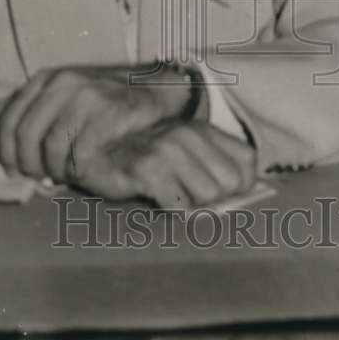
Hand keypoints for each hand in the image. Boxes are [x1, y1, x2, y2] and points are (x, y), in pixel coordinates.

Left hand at [0, 63, 193, 181]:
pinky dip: (75, 170)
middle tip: (37, 179)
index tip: (12, 171)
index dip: (7, 151)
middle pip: (28, 136)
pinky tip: (79, 173)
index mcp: (47, 79)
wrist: (154, 89)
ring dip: (53, 171)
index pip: (11, 120)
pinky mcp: (109, 113)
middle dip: (28, 165)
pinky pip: (80, 152)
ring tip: (59, 177)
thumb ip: (24, 104)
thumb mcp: (61, 93)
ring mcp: (87, 97)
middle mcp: (64, 83)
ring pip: (52, 147)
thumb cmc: (103, 97)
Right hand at [69, 119, 256, 209]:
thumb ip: (213, 165)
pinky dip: (172, 210)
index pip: (246, 163)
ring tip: (168, 194)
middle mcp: (188, 134)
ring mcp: (167, 149)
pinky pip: (179, 205)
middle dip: (212, 198)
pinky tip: (156, 200)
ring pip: (207, 196)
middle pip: (228, 184)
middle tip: (184, 193)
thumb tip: (237, 193)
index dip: (238, 186)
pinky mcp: (147, 169)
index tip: (217, 192)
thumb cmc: (141, 158)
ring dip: (190, 204)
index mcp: (201, 129)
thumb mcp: (181, 152)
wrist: (92, 149)